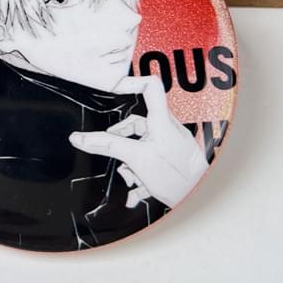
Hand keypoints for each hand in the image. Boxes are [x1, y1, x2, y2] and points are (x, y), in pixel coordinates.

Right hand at [68, 75, 207, 207]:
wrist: (202, 200)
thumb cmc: (179, 177)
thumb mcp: (136, 158)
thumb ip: (107, 146)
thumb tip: (80, 138)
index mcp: (160, 120)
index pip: (149, 86)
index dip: (130, 82)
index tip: (113, 88)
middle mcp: (166, 128)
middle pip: (136, 123)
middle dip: (122, 142)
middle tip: (116, 156)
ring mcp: (169, 144)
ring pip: (141, 145)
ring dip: (131, 163)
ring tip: (131, 180)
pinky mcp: (171, 160)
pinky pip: (149, 160)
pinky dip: (139, 176)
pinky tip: (136, 193)